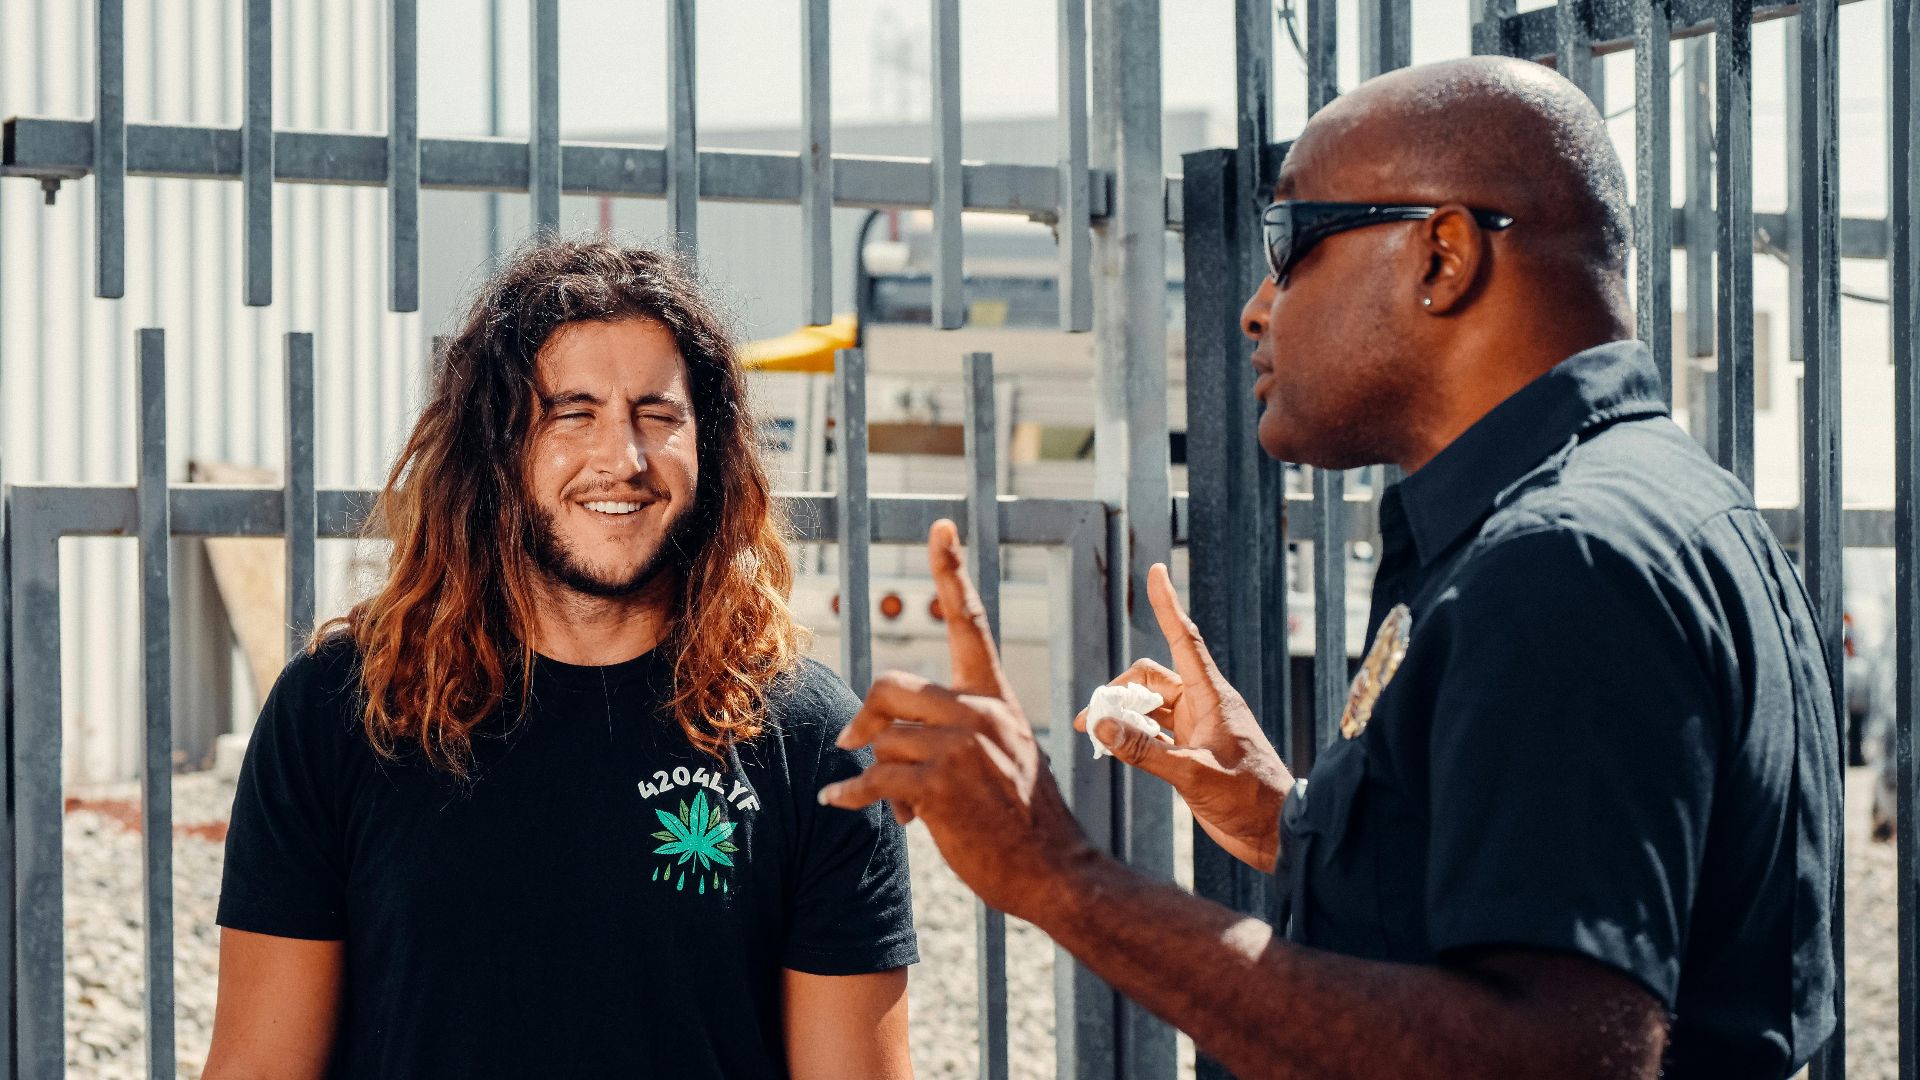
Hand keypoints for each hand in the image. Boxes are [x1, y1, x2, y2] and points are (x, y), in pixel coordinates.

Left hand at [818, 520, 1097, 919]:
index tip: (941, 526)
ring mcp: (962, 747)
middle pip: (892, 685)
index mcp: (996, 699)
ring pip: (882, 739)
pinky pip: (873, 777)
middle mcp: (980, 713)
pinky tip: (839, 801)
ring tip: (898, 804)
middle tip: (852, 741)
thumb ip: (954, 735)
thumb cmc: (1023, 820)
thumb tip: (884, 741)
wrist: (1054, 870)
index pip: (971, 622)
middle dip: (866, 717)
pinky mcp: (942, 785)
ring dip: (875, 774)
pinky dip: (850, 793)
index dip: (952, 571)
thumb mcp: (1002, 758)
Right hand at [1073, 563, 1291, 872]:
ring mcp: (1198, 727)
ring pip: (1149, 705)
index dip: (1168, 605)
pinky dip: (1133, 736)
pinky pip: (1154, 731)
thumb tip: (1101, 726)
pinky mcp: (1193, 750)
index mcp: (1213, 698)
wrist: (1276, 834)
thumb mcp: (1191, 776)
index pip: (1185, 640)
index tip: (1157, 572)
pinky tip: (1116, 751)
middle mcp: (1204, 705)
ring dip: (1122, 716)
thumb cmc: (1248, 800)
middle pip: (1151, 678)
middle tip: (1091, 722)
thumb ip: (1144, 751)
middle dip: (1118, 691)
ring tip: (1096, 738)